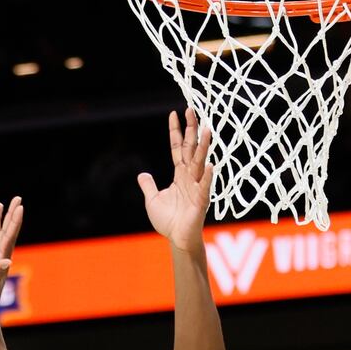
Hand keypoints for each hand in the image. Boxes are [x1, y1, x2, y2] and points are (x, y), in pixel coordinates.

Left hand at [138, 108, 212, 252]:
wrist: (178, 239)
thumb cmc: (168, 221)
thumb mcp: (153, 200)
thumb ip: (148, 186)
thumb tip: (141, 174)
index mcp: (179, 175)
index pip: (177, 148)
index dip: (175, 131)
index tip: (174, 113)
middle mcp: (189, 177)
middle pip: (191, 149)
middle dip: (191, 130)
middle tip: (191, 109)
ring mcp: (197, 187)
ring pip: (200, 162)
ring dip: (203, 147)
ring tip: (207, 129)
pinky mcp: (201, 201)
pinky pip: (204, 187)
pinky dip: (206, 177)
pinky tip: (209, 165)